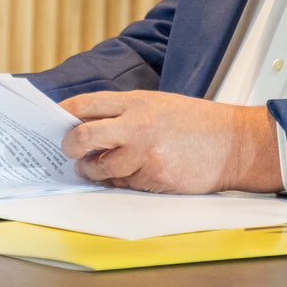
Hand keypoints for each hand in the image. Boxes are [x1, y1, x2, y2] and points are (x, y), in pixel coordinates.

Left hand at [58, 90, 282, 193]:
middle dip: (69, 147)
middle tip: (69, 152)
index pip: (84, 104)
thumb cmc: (194, 124)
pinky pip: (123, 185)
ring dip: (93, 170)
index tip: (53, 122)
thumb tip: (83, 125)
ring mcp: (146, 153)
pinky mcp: (155, 177)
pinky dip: (119, 182)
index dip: (62, 114)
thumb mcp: (156, 104)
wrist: (234, 144)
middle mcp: (137, 125)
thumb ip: (122, 113)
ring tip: (96, 167)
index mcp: (135, 102)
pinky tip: (129, 174)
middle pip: (82, 136)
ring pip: (100, 168)